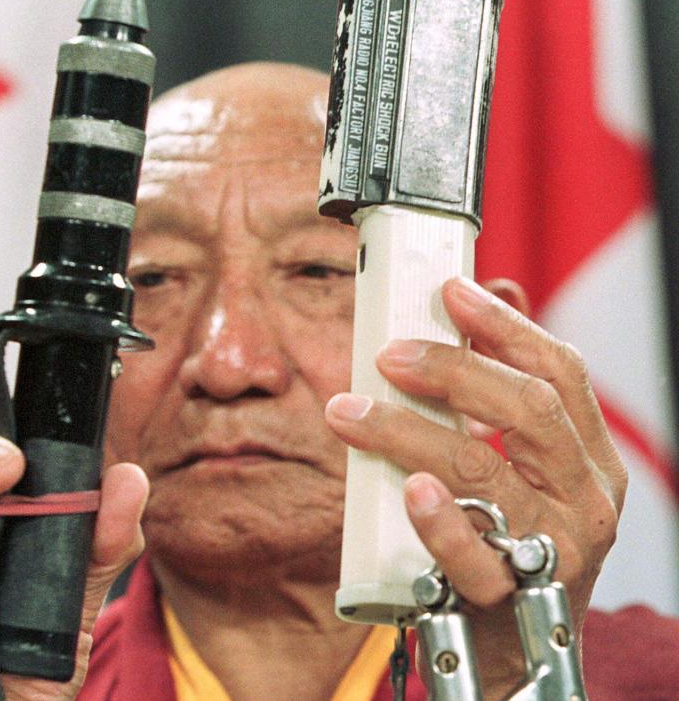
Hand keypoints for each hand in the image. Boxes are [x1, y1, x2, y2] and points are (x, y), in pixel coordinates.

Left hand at [325, 276, 625, 694]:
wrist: (520, 649)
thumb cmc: (510, 541)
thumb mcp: (518, 469)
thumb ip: (497, 400)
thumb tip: (481, 307)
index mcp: (587, 459)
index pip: (560, 374)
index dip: (504, 326)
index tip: (450, 291)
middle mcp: (585, 499)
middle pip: (531, 411)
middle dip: (454, 370)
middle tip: (391, 354)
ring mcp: (555, 550)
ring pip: (489, 473)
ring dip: (410, 432)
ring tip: (351, 410)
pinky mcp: (514, 599)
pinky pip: (477, 556)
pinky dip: (441, 519)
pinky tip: (409, 490)